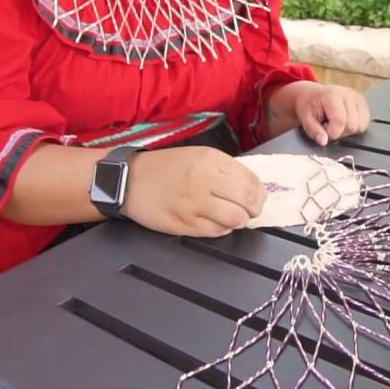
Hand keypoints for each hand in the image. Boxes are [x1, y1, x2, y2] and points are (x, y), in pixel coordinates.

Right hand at [122, 146, 265, 236]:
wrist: (129, 180)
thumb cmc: (166, 167)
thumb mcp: (198, 156)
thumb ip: (225, 169)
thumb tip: (253, 189)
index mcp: (210, 159)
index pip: (251, 180)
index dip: (260, 193)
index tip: (257, 197)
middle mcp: (203, 180)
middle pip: (248, 201)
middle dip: (254, 209)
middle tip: (250, 210)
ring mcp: (193, 204)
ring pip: (235, 219)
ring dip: (239, 221)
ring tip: (233, 217)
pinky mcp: (183, 224)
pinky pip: (216, 232)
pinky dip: (222, 229)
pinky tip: (216, 222)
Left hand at [286, 83, 370, 145]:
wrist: (311, 93)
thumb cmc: (308, 104)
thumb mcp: (305, 118)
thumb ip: (314, 131)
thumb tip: (324, 141)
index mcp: (333, 95)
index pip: (340, 121)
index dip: (332, 133)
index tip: (323, 130)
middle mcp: (349, 94)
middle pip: (352, 126)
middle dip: (340, 131)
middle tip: (328, 125)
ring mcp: (358, 98)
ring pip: (361, 126)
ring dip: (348, 130)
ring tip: (336, 122)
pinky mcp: (363, 103)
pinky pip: (365, 124)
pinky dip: (355, 127)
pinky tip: (344, 121)